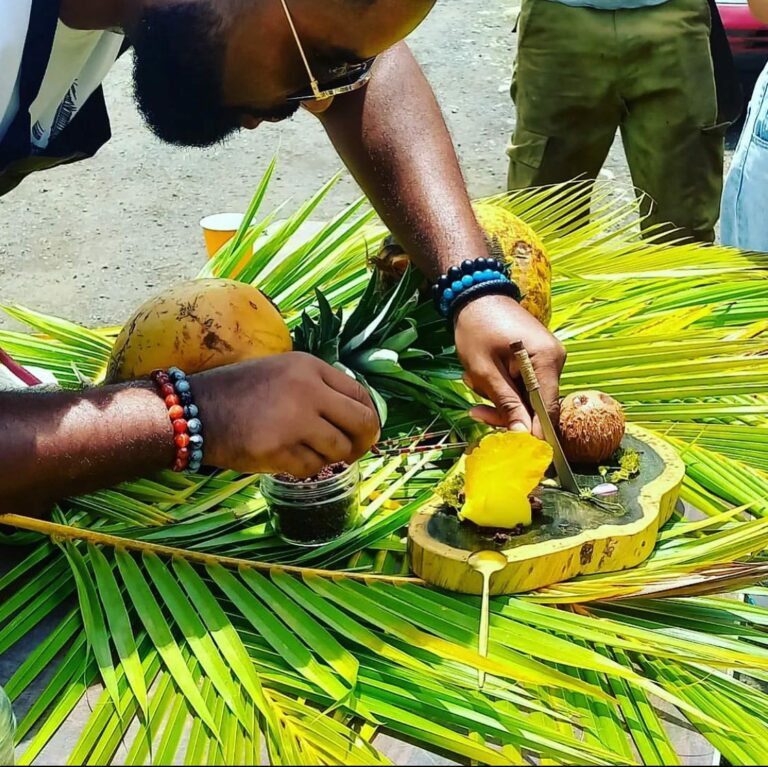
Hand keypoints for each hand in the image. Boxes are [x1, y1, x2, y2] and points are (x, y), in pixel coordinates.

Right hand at [192, 353, 379, 476]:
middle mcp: (307, 389)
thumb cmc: (240, 392)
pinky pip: (312, 468)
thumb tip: (361, 421)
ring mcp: (294, 420)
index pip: (361, 394)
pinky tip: (287, 458)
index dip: (369, 417)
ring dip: (329, 457)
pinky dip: (305, 468)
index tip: (364, 431)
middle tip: (352, 452)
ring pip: (339, 450)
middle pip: (362, 424)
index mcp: (310, 366)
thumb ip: (320, 389)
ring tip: (308, 451)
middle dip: (362, 443)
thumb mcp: (284, 372)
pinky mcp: (278, 449)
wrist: (193, 411)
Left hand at [453, 295, 565, 436]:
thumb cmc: (476, 328)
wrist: (475, 295)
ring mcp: (548, 358)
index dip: (534, 433)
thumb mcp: (485, 370)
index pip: (548, 409)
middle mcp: (555, 359)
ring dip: (500, 396)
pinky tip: (483, 375)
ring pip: (527, 396)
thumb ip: (505, 403)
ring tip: (473, 379)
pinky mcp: (538, 358)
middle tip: (476, 411)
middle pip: (537, 405)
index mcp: (546, 360)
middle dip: (506, 411)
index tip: (516, 449)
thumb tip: (523, 435)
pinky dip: (503, 385)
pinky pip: (524, 384)